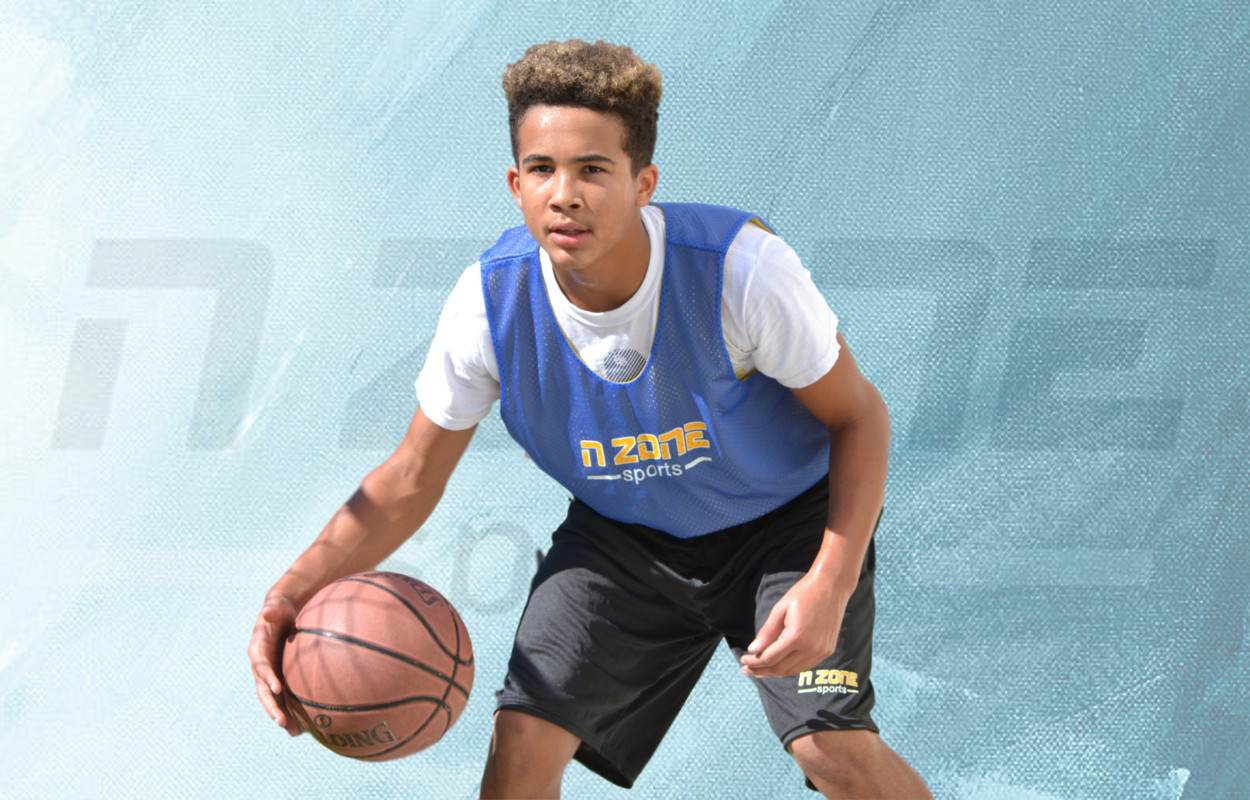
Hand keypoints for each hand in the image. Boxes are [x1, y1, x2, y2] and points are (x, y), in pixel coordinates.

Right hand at [248, 594, 302, 736]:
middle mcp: (261, 666)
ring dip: (282, 715)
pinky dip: (292, 711)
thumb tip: (268, 611)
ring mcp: (270, 675)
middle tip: (282, 722)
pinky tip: (307, 726)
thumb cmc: (281, 610)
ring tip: (294, 732)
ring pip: (274, 700)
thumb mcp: (277, 607)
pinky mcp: (280, 679)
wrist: (282, 615)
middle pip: (264, 691)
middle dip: (272, 707)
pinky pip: (285, 697)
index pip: (260, 666)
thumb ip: (273, 610)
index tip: (277, 688)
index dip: (267, 677)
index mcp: (258, 650)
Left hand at [738, 574, 848, 678]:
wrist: (832, 587)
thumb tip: (752, 650)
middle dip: (761, 671)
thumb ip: (767, 632)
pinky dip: (789, 668)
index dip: (754, 662)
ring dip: (774, 672)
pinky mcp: (827, 650)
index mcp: (796, 636)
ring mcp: (821, 651)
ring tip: (758, 671)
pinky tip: (778, 665)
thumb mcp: (780, 609)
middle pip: (780, 668)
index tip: (742, 660)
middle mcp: (810, 648)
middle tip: (746, 669)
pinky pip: (804, 666)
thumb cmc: (804, 594)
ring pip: (792, 671)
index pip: (770, 658)